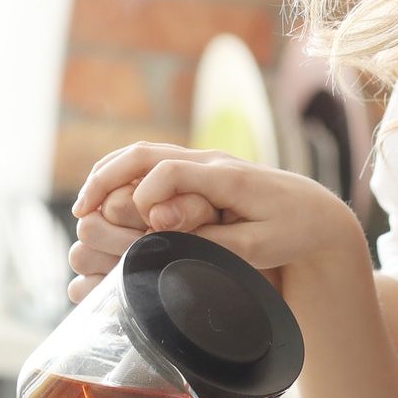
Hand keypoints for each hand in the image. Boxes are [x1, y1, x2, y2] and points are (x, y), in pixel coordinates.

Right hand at [70, 142, 364, 282]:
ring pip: (143, 154)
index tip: (137, 224)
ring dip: (108, 175)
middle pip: (146, 153)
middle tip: (81, 211)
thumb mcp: (261, 244)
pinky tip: (105, 202)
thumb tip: (164, 235)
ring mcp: (202, 163)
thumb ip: (216, 239)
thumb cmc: (291, 230)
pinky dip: (122, 178)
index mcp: (227, 176)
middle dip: (108, 178)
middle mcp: (210, 162)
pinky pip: (150, 164)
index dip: (145, 195)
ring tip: (84, 207)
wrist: (316, 213)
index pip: (171, 171)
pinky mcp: (198, 173)